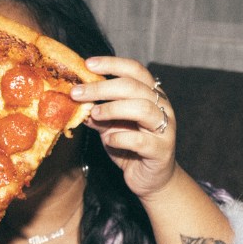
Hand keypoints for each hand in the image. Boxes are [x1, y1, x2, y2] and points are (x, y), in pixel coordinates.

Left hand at [71, 57, 177, 198]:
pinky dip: (121, 138)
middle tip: (78, 93)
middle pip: (134, 87)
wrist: (152, 179)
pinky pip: (141, 140)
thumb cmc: (132, 148)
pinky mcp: (162, 151)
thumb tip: (76, 99)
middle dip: (102, 88)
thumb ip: (98, 112)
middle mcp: (162, 107)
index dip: (112, 64)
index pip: (135, 70)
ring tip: (94, 115)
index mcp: (152, 95)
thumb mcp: (111, 126)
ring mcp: (166, 129)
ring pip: (143, 108)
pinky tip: (108, 140)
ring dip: (113, 109)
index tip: (88, 64)